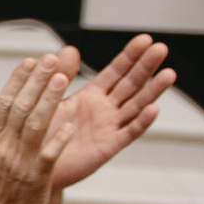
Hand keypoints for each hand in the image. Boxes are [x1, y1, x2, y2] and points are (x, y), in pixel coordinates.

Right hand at [0, 55, 72, 203]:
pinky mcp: (37, 178)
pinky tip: (69, 121)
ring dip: (50, 100)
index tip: (30, 62)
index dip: (17, 80)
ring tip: (63, 78)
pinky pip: (49, 154)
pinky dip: (58, 137)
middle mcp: (2, 148)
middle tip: (51, 60)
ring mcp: (19, 163)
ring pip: (36, 124)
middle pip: (21, 107)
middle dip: (37, 81)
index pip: (3, 102)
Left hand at [48, 35, 173, 187]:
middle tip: (161, 48)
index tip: (146, 38)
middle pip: (131, 84)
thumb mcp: (49, 98)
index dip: (130, 56)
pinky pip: (127, 133)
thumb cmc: (39, 132)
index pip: (116, 71)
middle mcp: (105, 109)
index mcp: (91, 95)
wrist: (33, 166)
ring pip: (136, 106)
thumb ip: (61, 75)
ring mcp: (109, 128)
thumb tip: (70, 48)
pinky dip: (141, 122)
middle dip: (146, 66)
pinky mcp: (107, 147)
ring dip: (152, 91)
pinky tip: (154, 109)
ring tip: (169, 73)